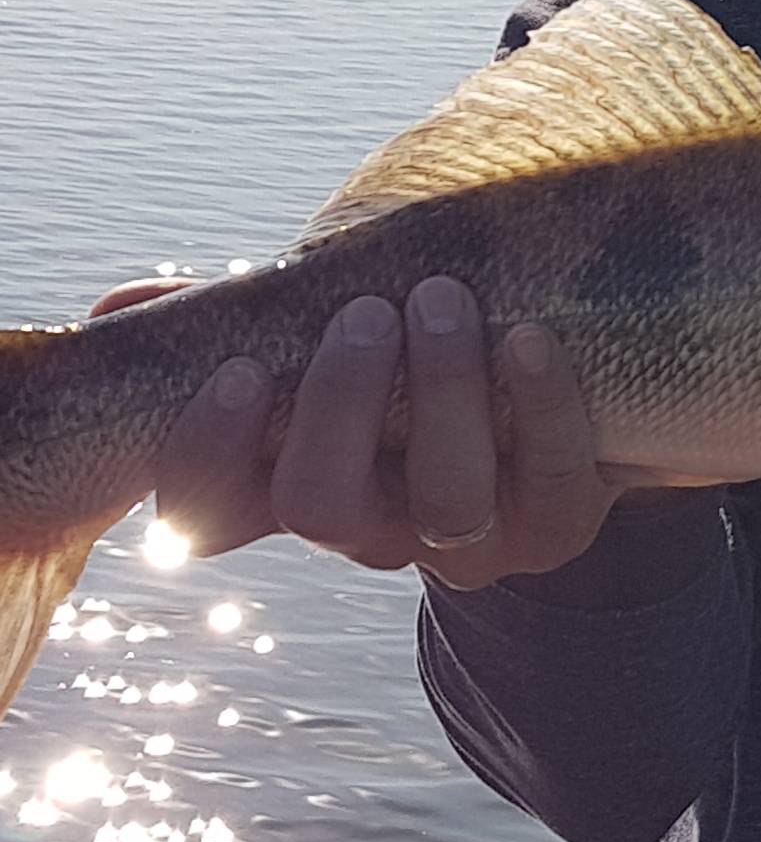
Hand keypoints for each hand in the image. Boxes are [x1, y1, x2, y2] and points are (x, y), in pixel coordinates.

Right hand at [91, 276, 624, 587]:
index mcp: (291, 486)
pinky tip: (530, 340)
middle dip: (339, 403)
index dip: (206, 453)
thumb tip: (120, 307)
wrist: (558, 388)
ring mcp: (464, 542)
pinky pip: (551, 479)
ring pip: (444, 499)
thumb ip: (240, 318)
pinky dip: (542, 406)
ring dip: (443, 391)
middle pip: (322, 505)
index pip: (204, 511)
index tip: (237, 368)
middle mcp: (369, 532)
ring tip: (444, 299)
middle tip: (364, 312)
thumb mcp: (327, 333)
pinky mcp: (555, 528)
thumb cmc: (414, 355)